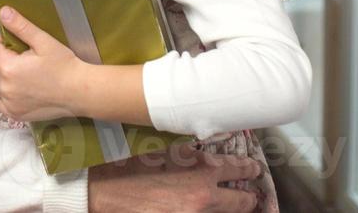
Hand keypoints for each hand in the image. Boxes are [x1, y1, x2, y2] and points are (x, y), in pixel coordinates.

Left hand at [0, 6, 86, 122]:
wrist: (80, 92)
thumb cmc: (64, 65)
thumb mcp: (43, 41)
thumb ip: (21, 26)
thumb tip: (3, 11)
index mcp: (7, 66)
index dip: (3, 42)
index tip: (16, 43)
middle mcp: (3, 86)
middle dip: (4, 60)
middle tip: (24, 59)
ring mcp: (8, 103)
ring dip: (4, 77)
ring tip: (24, 74)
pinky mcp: (15, 114)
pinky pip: (0, 102)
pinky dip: (5, 96)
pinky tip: (18, 89)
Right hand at [86, 141, 264, 212]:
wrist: (104, 192)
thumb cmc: (130, 166)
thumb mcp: (165, 151)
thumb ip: (192, 154)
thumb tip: (211, 153)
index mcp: (201, 170)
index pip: (239, 170)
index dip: (250, 169)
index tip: (253, 170)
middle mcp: (204, 196)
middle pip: (242, 201)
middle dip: (248, 197)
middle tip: (251, 195)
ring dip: (230, 209)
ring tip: (235, 205)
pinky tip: (203, 209)